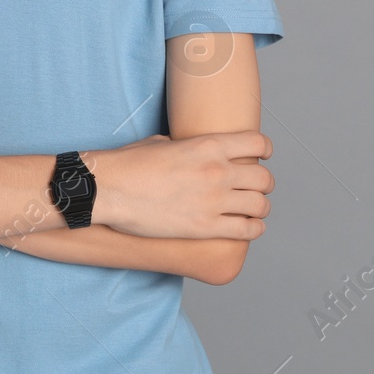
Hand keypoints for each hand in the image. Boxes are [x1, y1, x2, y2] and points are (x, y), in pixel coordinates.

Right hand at [84, 130, 272, 239]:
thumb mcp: (162, 143)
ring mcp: (213, 201)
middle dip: (263, 183)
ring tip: (254, 209)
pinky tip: (249, 227)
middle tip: (255, 187)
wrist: (109, 190)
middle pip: (264, 178)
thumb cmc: (129, 164)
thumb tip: (196, 154)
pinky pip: (246, 230)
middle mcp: (217, 172)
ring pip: (261, 205)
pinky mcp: (205, 228)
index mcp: (208, 145)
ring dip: (260, 207)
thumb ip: (189, 148)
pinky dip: (253, 229)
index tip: (261, 156)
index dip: (264, 150)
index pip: (258, 143)